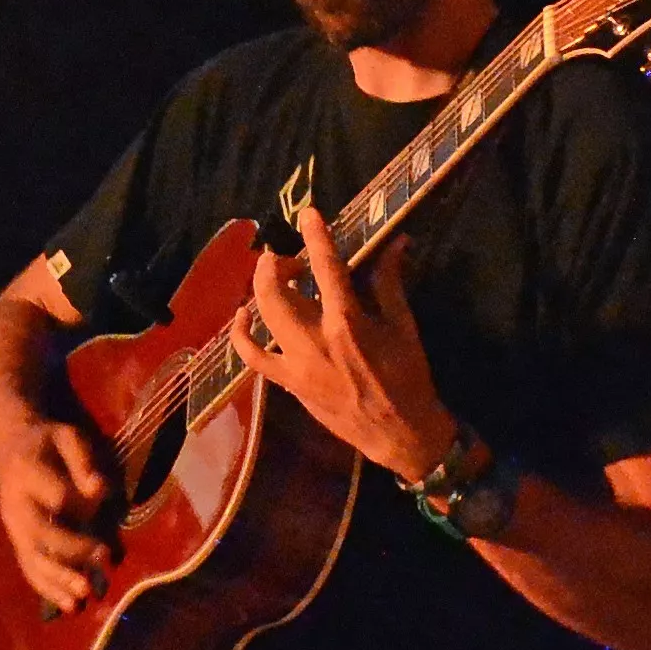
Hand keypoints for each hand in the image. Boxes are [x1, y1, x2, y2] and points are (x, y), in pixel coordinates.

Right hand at [0, 417, 122, 611]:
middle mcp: (15, 505)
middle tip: (104, 557)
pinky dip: (49, 590)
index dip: (81, 504)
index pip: (56, 495)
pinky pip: (30, 570)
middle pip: (39, 535)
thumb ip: (82, 460)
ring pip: (33, 559)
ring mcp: (14, 528)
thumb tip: (98, 491)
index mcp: (26, 473)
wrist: (10, 448)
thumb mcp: (65, 436)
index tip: (102, 501)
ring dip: (59, 579)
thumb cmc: (45, 442)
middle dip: (72, 551)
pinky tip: (71, 606)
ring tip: (84, 595)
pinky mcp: (18, 543)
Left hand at [228, 207, 455, 482]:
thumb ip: (390, 283)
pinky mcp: (288, 383)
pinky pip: (253, 356)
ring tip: (277, 279)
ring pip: (261, 315)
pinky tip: (243, 316)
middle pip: (275, 290)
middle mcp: (315, 341)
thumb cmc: (409, 379)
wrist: (402, 435)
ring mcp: (296, 364)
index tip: (308, 214)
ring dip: (262, 289)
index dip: (315, 237)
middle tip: (292, 260)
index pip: (326, 268)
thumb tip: (394, 243)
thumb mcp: (404, 327)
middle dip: (277, 264)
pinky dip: (241, 333)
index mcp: (348, 324)